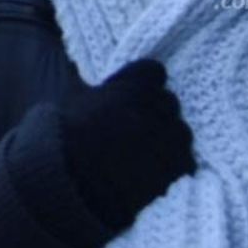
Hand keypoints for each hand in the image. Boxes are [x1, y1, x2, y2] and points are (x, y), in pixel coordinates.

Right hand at [57, 59, 195, 230]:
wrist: (70, 190)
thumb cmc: (63, 141)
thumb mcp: (69, 98)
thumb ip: (82, 77)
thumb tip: (69, 57)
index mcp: (134, 85)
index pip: (153, 72)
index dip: (140, 86)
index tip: (126, 100)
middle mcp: (159, 106)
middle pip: (167, 102)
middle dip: (153, 114)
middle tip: (131, 132)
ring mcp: (172, 137)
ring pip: (179, 132)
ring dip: (165, 140)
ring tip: (140, 158)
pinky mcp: (179, 167)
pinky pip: (185, 161)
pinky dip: (172, 167)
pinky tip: (150, 176)